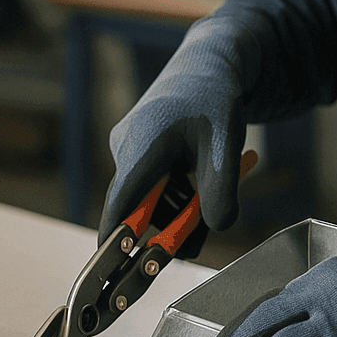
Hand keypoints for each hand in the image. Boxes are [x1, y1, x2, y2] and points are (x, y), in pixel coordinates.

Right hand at [99, 16, 256, 251]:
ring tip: (209, 204)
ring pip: (146, 196)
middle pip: (139, 207)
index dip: (117, 241)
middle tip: (196, 241)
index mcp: (141, 147)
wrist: (209, 64)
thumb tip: (218, 228)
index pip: (121, 205)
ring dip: (174, 209)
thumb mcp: (225, 146)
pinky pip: (150, 182)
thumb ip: (222, 190)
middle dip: (167, 227)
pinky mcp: (136, 147)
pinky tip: (197, 187)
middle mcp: (126, 148)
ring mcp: (128, 147)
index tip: (111, 272)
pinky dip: (172, 192)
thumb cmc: (216, 100)